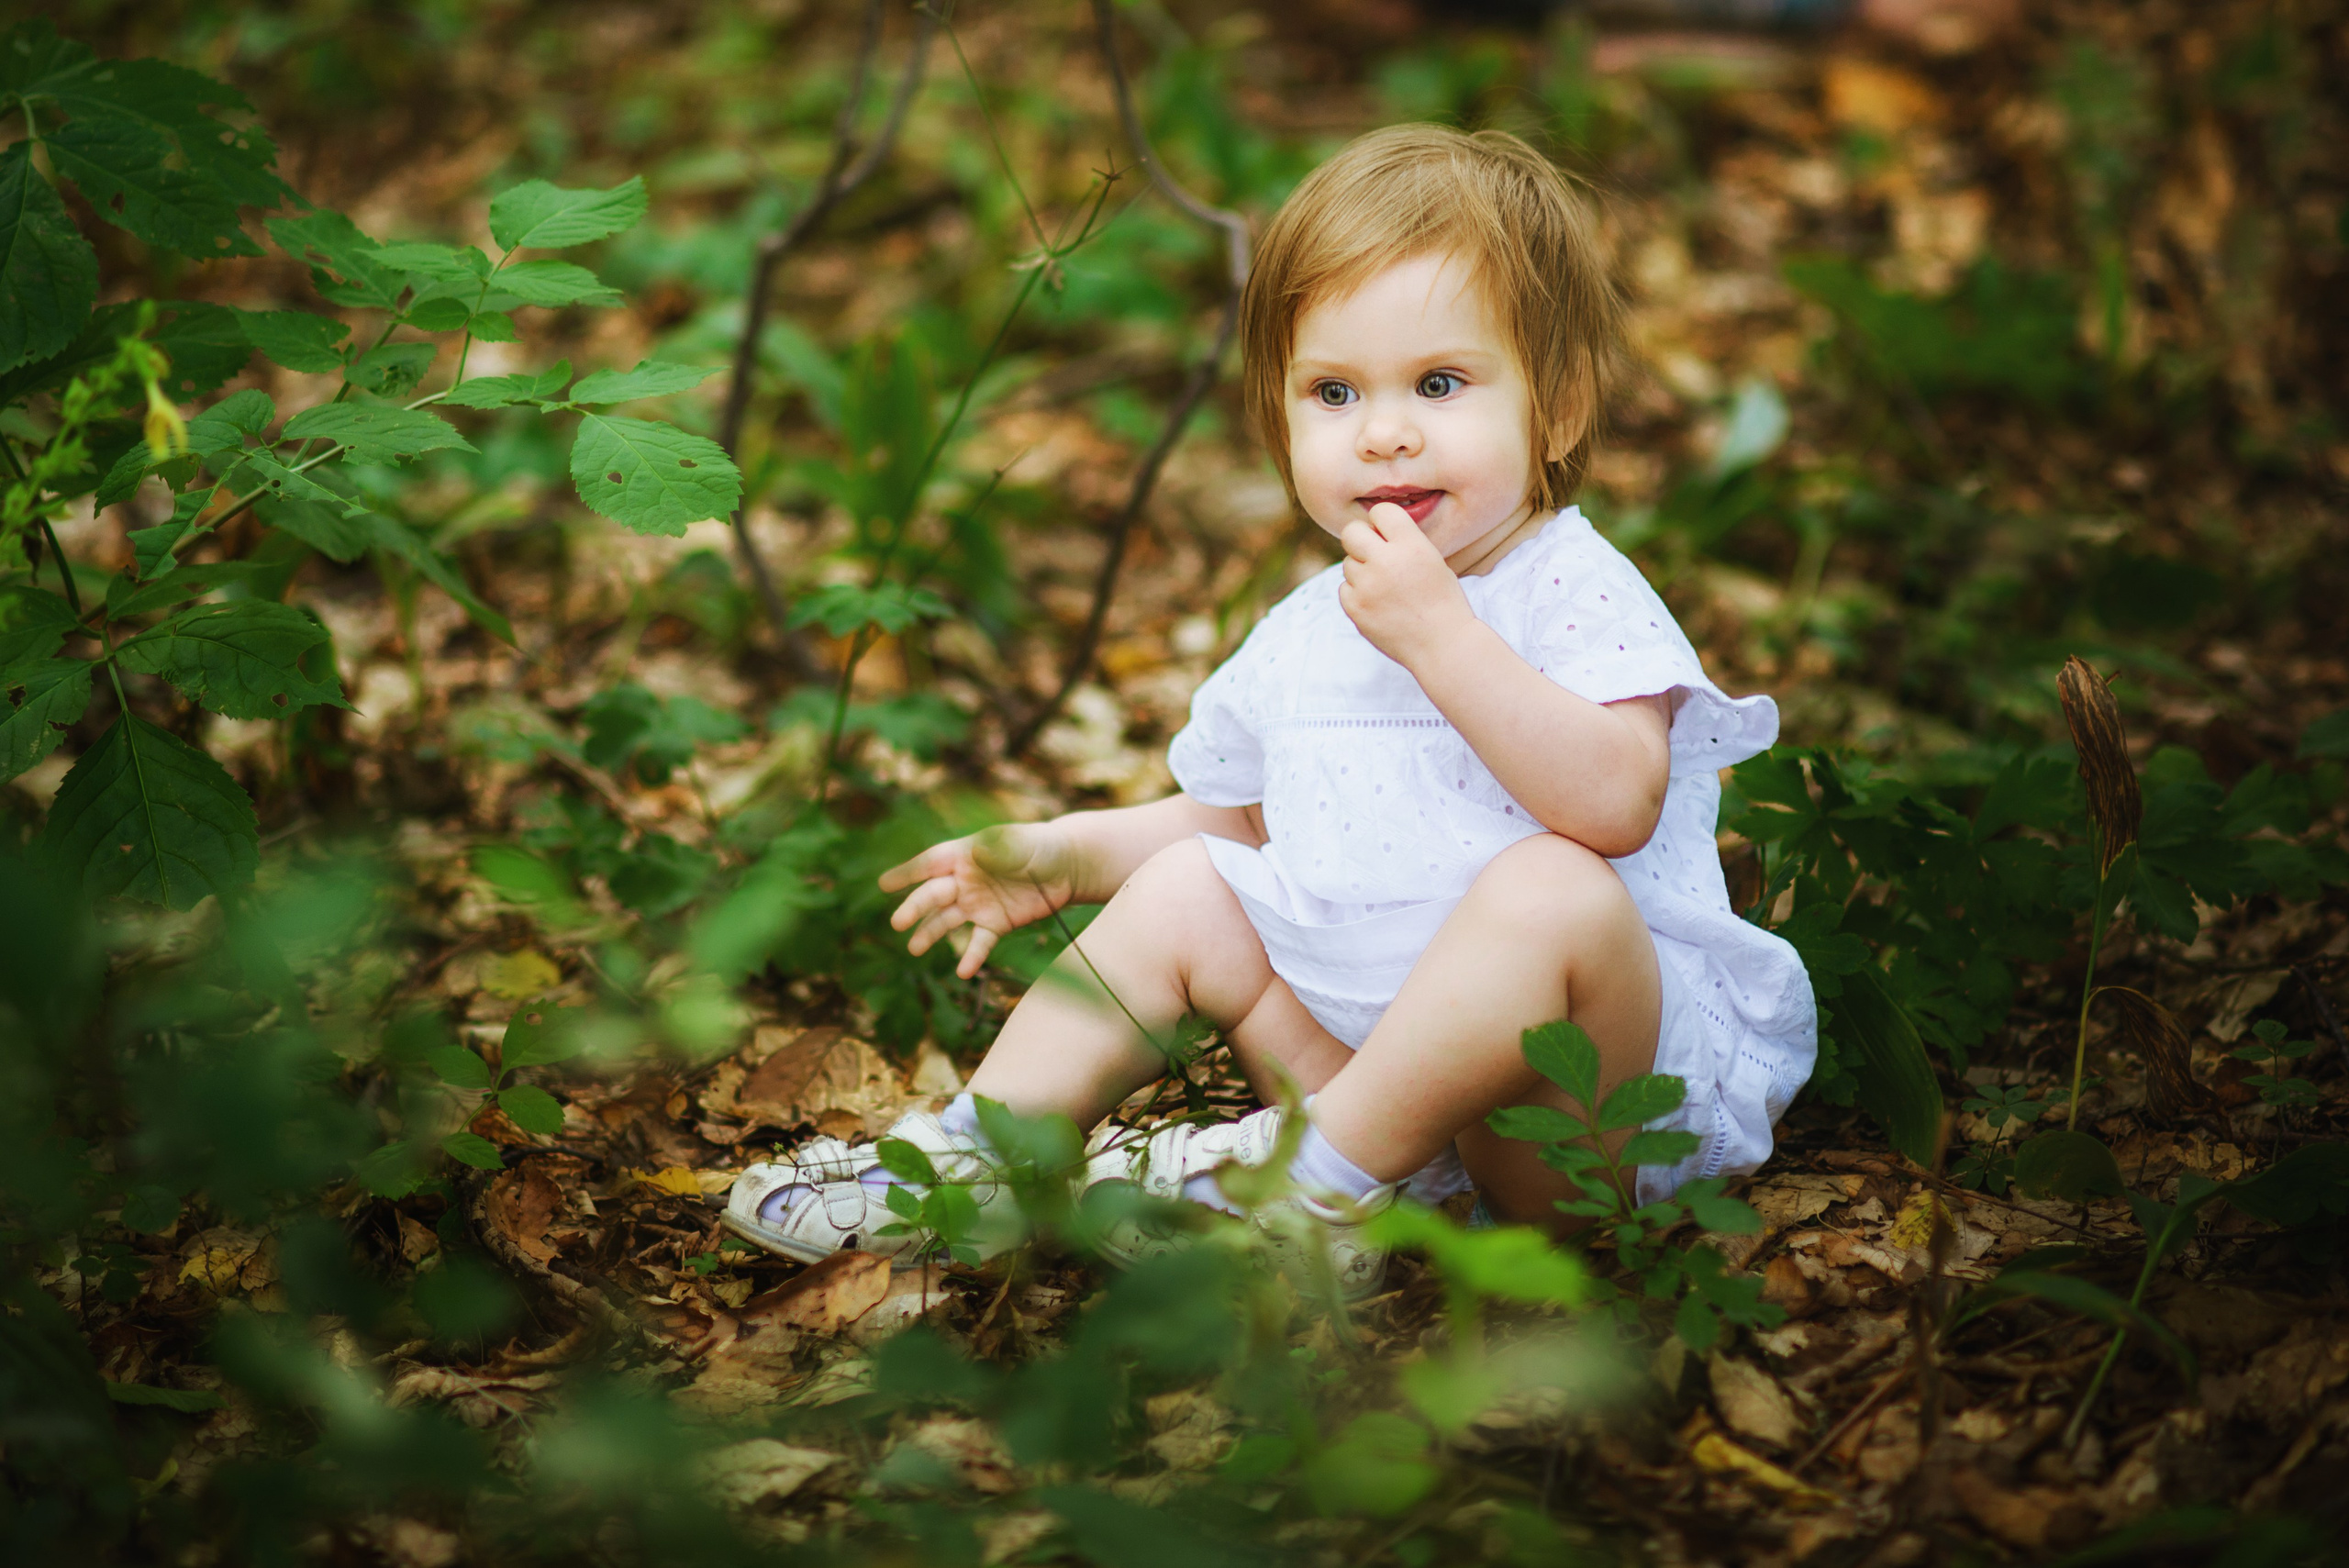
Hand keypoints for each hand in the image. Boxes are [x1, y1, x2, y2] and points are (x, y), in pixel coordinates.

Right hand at [878, 822, 1079, 977]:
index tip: (885, 884)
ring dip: (931, 934)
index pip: (931, 864)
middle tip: (898, 923)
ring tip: (914, 948)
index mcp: (966, 855)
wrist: (1067, 867)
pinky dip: (971, 957)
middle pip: (934, 895)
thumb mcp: (1020, 846)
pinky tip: (963, 972)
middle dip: (916, 908)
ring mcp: (979, 904)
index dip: (908, 873)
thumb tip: (977, 853)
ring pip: (948, 921)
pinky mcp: (997, 923)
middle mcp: (966, 881)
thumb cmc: (1040, 847)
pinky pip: (980, 942)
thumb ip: (999, 851)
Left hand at [1338, 502, 1474, 668]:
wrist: (1442, 644)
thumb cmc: (1440, 599)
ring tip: (1386, 588)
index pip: (1381, 511)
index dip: (1382, 522)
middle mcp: (1386, 561)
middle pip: (1351, 532)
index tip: (1387, 533)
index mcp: (1412, 545)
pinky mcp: (1355, 608)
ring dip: (1362, 571)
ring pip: (1348, 562)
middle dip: (1361, 539)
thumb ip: (1401, 542)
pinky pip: (1344, 588)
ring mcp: (1367, 586)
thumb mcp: (1431, 559)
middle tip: (1374, 554)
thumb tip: (1368, 528)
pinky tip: (1379, 604)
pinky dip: (1357, 594)